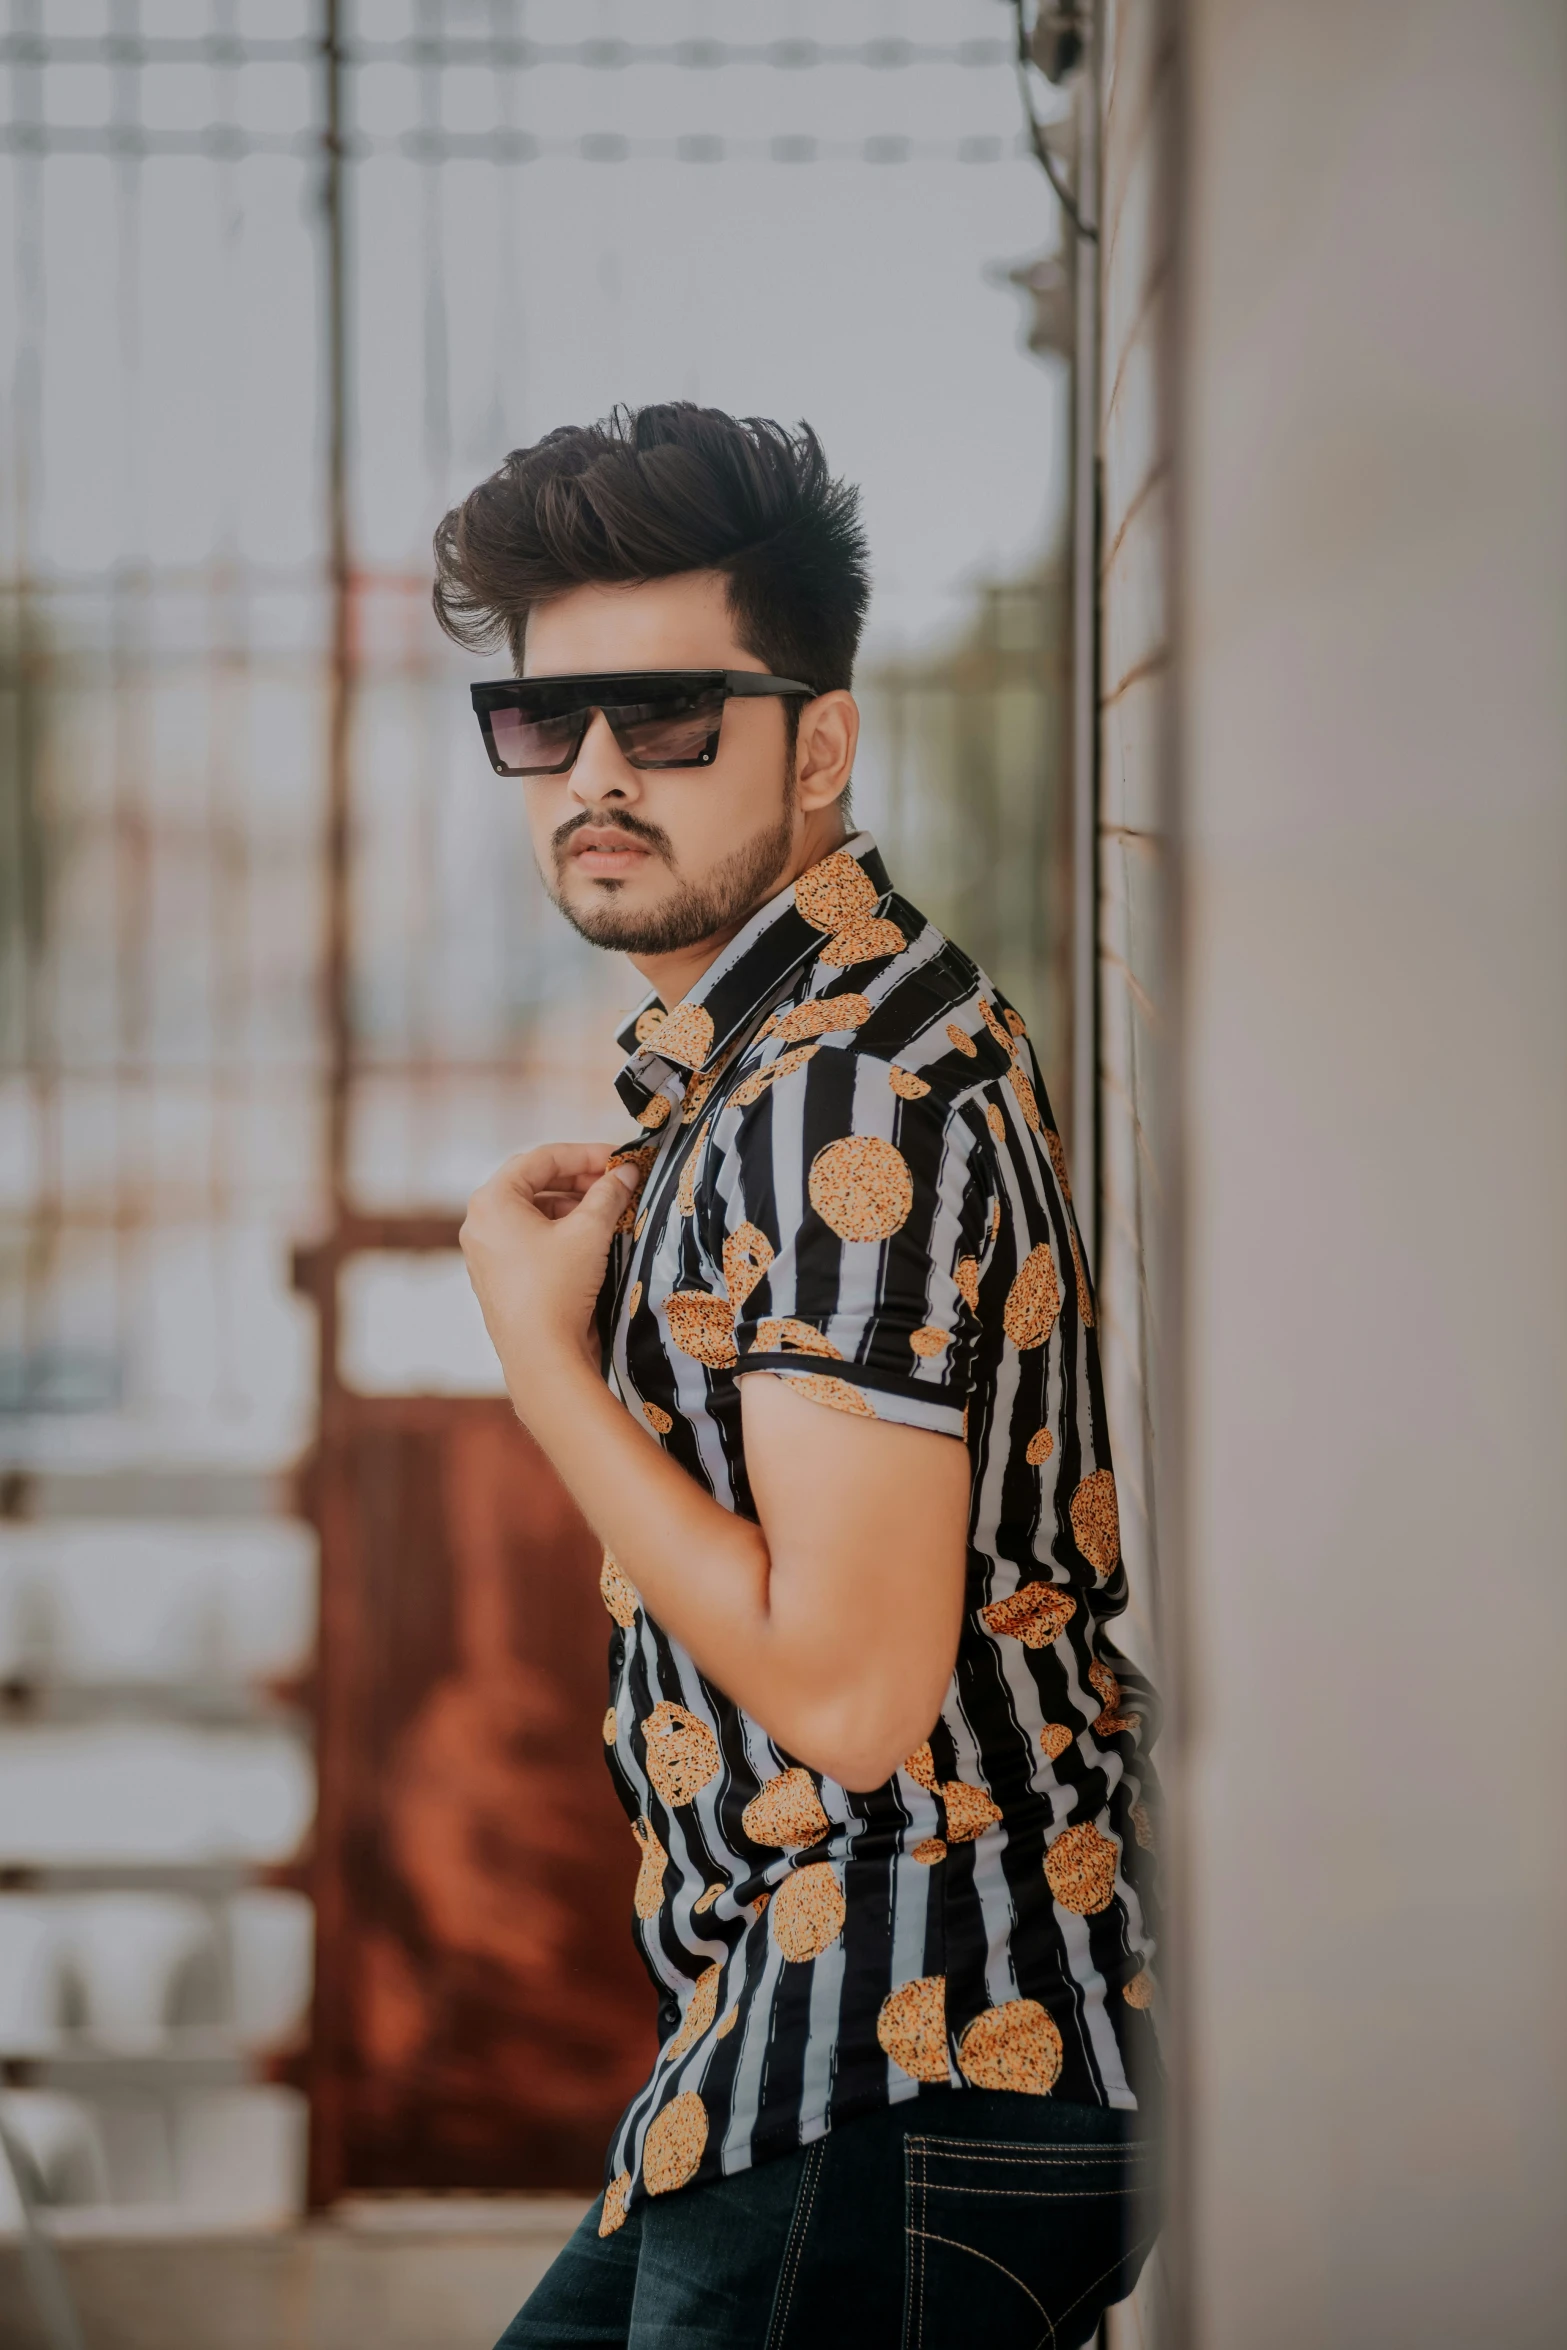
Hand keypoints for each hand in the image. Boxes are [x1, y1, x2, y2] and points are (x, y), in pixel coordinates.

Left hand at [460, 1144, 642, 1399]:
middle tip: (617, 1183)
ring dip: (572, 1206)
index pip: (542, 1159)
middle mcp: (481, 1223)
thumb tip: (625, 1172)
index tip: (619, 1159)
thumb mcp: (589, 1231)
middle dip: (579, 1180)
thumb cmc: (557, 1289)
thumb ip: (608, 1193)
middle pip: (534, 1184)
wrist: (541, 1357)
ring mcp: (486, 1252)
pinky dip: (559, 1232)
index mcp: (492, 1201)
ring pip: (533, 1213)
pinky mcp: (498, 1278)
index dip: (585, 1154)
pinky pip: (529, 1240)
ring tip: (609, 1211)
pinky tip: (591, 1239)